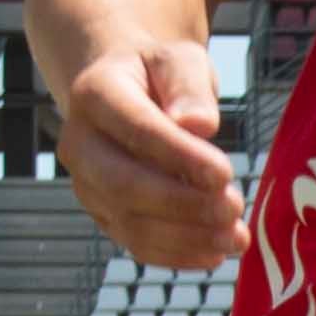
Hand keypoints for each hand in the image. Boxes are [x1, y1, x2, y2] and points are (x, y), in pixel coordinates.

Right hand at [48, 32, 245, 269]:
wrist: (128, 94)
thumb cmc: (158, 76)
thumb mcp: (180, 61)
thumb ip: (189, 85)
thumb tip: (197, 125)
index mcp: (94, 95)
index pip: (135, 129)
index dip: (179, 156)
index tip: (224, 173)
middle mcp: (79, 144)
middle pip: (124, 185)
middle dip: (183, 204)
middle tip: (234, 208)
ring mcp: (87, 185)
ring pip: (130, 224)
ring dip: (187, 237)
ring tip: (236, 236)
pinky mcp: (104, 215)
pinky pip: (136, 244)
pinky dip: (178, 255)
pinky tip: (215, 252)